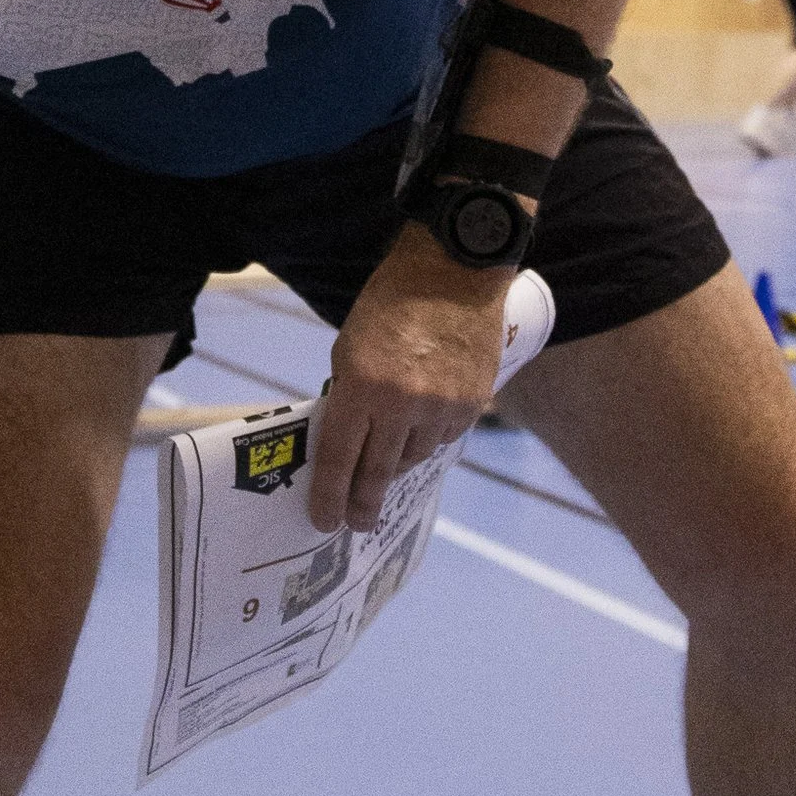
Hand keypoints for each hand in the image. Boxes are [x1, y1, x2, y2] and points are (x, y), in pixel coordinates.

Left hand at [310, 230, 512, 531]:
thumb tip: (348, 443)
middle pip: (377, 472)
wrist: (454, 272)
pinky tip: (422, 424)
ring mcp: (441, 408)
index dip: (329, 495)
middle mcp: (401, 405)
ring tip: (388, 459)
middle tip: (356, 523)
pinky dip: (428, 438)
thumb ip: (348, 396)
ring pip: (413, 457)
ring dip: (397, 463)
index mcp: (361, 388)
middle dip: (363, 503)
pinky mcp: (471, 405)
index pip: (339, 458)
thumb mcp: (349, 348)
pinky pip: (442, 439)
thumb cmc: (391, 304)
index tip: (324, 521)